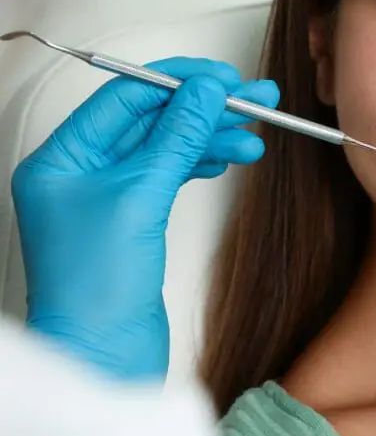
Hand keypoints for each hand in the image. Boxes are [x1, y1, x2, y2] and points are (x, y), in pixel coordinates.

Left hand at [11, 58, 278, 381]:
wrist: (103, 356)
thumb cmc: (97, 290)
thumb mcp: (142, 195)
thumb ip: (177, 136)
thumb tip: (205, 92)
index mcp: (61, 159)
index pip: (125, 98)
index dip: (178, 82)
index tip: (224, 79)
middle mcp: (80, 173)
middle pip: (150, 120)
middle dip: (204, 109)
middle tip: (254, 99)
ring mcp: (107, 196)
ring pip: (167, 147)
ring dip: (211, 138)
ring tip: (254, 138)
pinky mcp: (133, 219)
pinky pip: (171, 173)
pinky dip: (202, 162)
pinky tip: (227, 158)